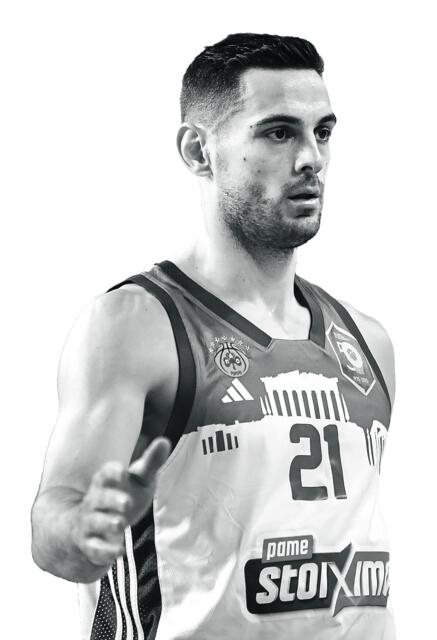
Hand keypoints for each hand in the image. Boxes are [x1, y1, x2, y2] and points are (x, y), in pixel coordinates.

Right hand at [74, 437, 170, 566]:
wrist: (87, 529)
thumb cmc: (121, 497)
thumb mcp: (138, 479)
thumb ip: (151, 462)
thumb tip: (164, 441)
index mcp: (106, 482)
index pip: (105, 474)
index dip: (111, 472)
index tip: (121, 471)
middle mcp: (94, 501)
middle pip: (98, 498)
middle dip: (110, 499)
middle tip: (126, 502)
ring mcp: (90, 523)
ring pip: (93, 522)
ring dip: (106, 523)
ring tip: (120, 524)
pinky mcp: (90, 545)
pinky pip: (93, 549)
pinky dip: (104, 551)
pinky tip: (118, 551)